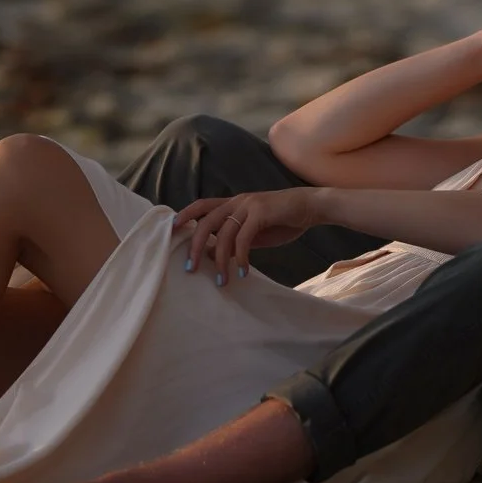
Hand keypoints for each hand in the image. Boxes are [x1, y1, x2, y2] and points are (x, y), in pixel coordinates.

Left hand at [172, 189, 320, 286]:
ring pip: (223, 234)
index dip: (185, 216)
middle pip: (205, 222)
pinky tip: (243, 272)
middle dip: (194, 246)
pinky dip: (241, 257)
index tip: (171, 230)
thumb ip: (234, 240)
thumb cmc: (282, 220)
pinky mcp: (261, 213)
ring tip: (222, 281)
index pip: (201, 205)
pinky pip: (244, 238)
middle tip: (190, 268)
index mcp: (233, 203)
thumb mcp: (253, 232)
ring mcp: (248, 206)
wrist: (310, 207)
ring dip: (220, 260)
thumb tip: (211, 255)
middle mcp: (237, 202)